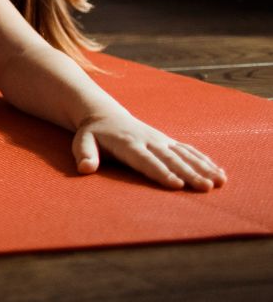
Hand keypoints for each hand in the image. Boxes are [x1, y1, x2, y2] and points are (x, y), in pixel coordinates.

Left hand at [73, 113, 226, 190]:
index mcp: (127, 143)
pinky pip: (189, 151)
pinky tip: (219, 173)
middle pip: (170, 159)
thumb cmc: (92, 134)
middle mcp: (148, 141)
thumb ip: (84, 154)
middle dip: (189, 173)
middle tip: (206, 187)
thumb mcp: (81, 141)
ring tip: (219, 182)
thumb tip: (84, 168)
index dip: (161, 172)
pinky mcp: (168, 141)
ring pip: (185, 155)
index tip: (176, 184)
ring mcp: (160, 140)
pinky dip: (205, 161)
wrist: (105, 115)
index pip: (146, 160)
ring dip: (203, 168)